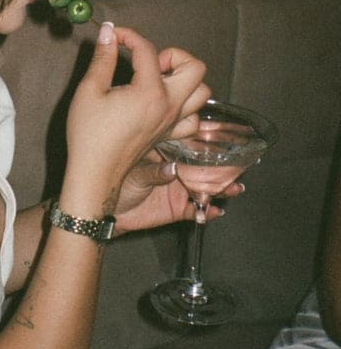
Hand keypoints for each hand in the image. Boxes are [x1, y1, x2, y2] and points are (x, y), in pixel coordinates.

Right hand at [61, 23, 209, 213]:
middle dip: (173, 56)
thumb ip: (102, 58)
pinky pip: (193, 118)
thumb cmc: (89, 135)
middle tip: (147, 62)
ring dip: (184, 79)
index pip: (147, 50)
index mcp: (150, 92)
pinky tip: (163, 103)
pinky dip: (186, 106)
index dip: (129, 36)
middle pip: (194, 67)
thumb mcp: (89, 90)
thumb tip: (108, 33)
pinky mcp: (169, 134)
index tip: (114, 35)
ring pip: (201, 92)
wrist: (94, 173)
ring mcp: (172, 122)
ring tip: (157, 80)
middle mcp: (169, 106)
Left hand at [112, 151, 244, 232]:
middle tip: (238, 166)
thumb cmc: (117, 182)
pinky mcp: (178, 208)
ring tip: (234, 188)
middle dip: (223, 166)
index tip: (227, 138)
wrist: (110, 211)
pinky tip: (215, 210)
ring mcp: (179, 188)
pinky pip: (198, 210)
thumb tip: (172, 170)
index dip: (208, 140)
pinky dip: (208, 211)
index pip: (190, 143)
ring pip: (206, 187)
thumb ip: (154, 172)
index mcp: (166, 152)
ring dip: (222, 188)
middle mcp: (177, 168)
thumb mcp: (135, 173)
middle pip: (204, 165)